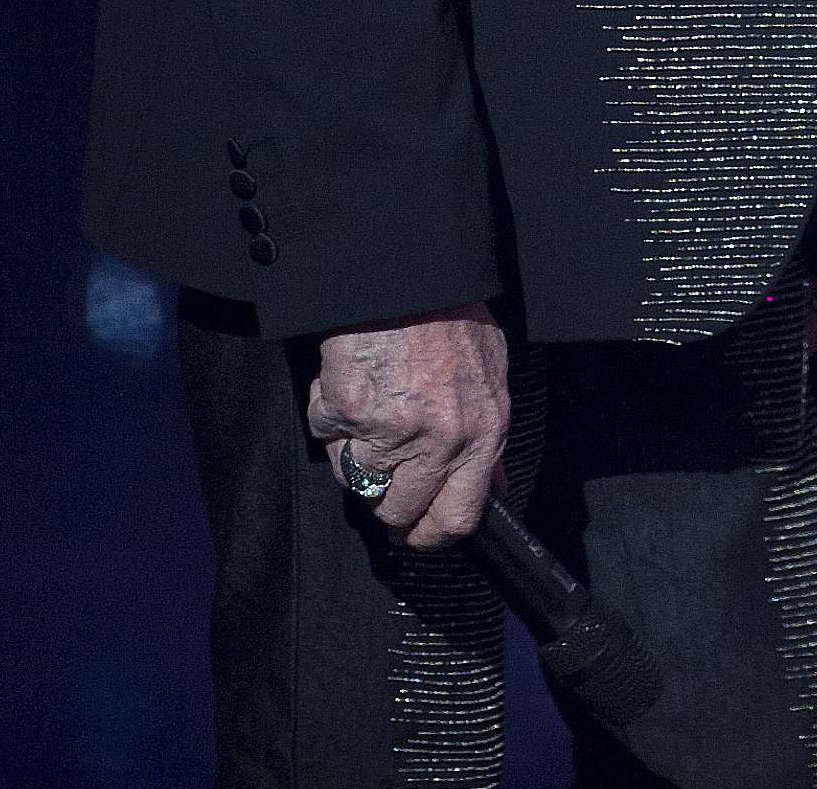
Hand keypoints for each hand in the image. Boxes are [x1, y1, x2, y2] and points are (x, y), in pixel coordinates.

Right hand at [305, 304, 508, 550]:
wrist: (410, 279)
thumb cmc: (451, 321)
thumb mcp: (491, 379)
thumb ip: (486, 440)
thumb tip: (492, 488)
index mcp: (482, 434)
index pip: (458, 518)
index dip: (429, 536)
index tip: (413, 534)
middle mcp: (441, 441)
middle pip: (395, 511)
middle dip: (380, 500)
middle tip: (377, 473)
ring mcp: (393, 430)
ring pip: (353, 480)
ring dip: (351, 453)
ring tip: (367, 409)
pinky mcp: (350, 413)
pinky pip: (324, 435)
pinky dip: (327, 414)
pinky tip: (347, 382)